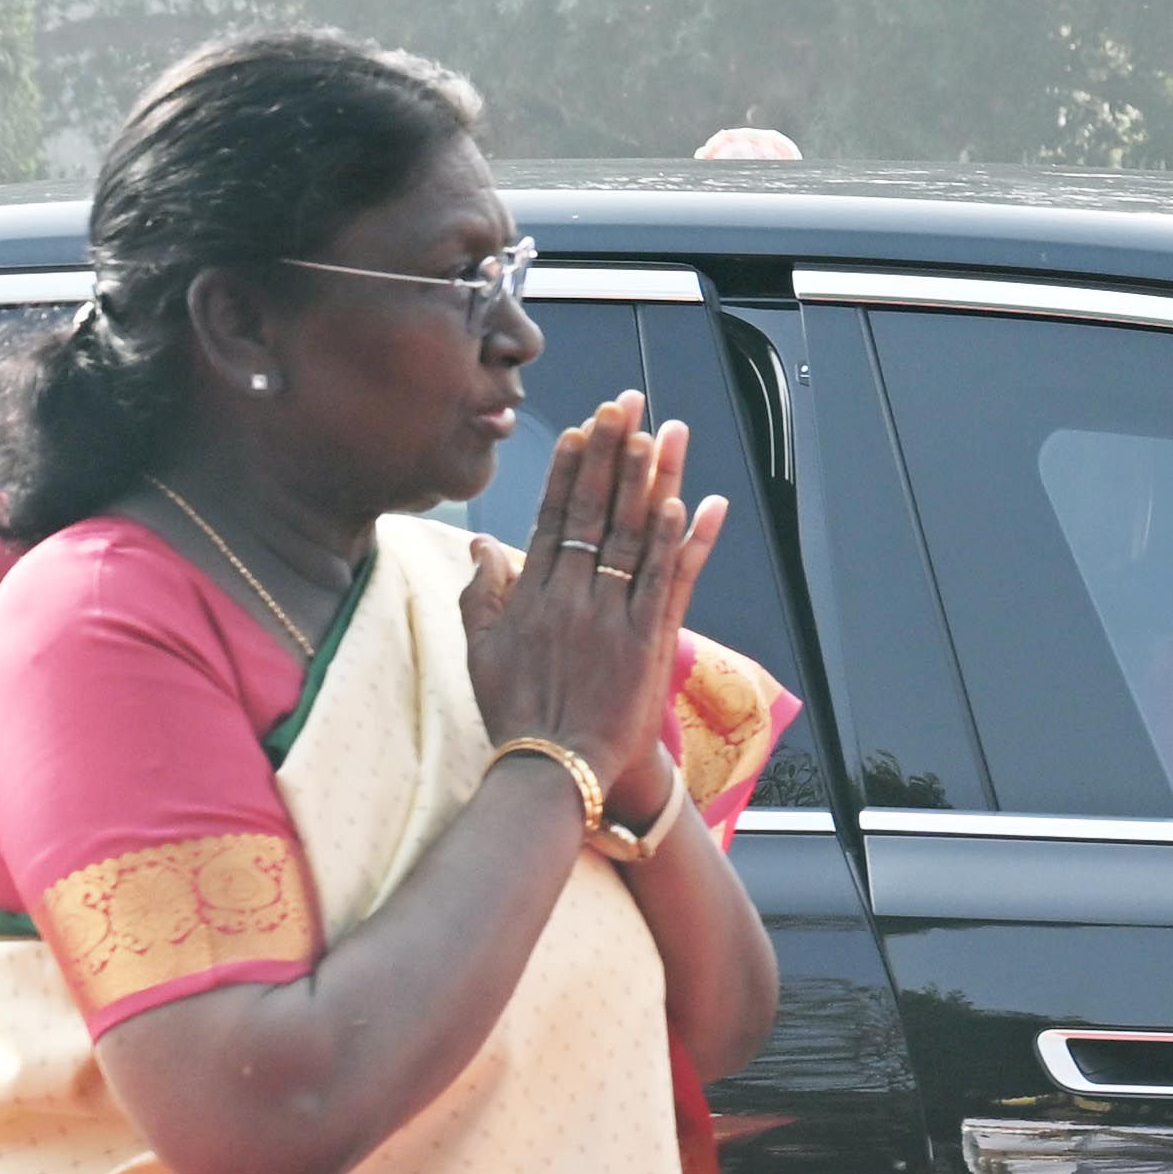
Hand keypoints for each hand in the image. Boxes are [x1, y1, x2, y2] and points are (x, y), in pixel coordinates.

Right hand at [466, 395, 722, 817]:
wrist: (556, 769)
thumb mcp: (481, 649)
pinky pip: (666, 583)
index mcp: (532, 592)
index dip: (573, 468)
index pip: (554, 515)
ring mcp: (611, 616)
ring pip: (633, 536)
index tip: (585, 427)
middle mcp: (572, 595)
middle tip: (628, 404)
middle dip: (612, 453)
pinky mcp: (647, 644)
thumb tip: (482, 544)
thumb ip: (481, 592)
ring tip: (663, 433)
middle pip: (596, 510)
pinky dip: (680, 544)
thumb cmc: (518, 712)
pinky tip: (692, 504)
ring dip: (650, 480)